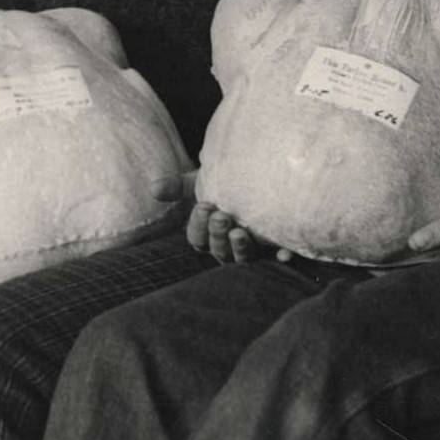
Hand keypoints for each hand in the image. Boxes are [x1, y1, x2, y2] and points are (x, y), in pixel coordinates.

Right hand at [152, 173, 289, 264]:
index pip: (198, 239)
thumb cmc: (226, 184)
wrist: (261, 180)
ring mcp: (254, 251)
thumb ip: (179, 186)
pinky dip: (282, 257)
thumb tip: (153, 188)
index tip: (205, 205)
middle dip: (218, 235)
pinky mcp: (278, 249)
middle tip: (222, 215)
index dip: (199, 226)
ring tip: (241, 233)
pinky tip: (286, 253)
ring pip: (243, 259)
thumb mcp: (202, 183)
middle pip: (218, 251)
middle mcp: (229, 247)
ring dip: (241, 248)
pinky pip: (279, 259)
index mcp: (209, 234)